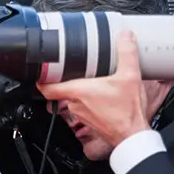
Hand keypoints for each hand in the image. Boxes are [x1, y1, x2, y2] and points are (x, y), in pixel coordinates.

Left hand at [37, 32, 152, 150]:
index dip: (41, 78)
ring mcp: (82, 115)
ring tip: (92, 79)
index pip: (47, 87)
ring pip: (73, 99)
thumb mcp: (130, 76)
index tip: (41, 70)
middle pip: (62, 89)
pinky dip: (89, 100)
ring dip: (80, 90)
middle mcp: (76, 104)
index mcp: (78, 92)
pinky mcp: (91, 121)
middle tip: (73, 67)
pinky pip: (84, 107)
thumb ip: (127, 53)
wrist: (133, 136)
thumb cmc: (127, 112)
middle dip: (68, 78)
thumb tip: (125, 36)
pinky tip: (102, 94)